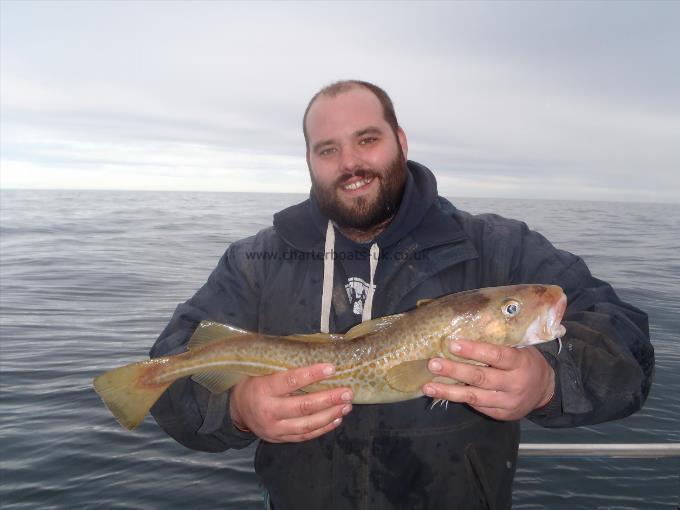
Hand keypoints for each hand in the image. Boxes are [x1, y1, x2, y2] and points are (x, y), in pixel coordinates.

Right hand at [229, 363, 352, 442]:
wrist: (236, 410)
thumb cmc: (252, 382)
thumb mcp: (260, 370)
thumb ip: (282, 365)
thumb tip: (313, 350)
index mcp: (262, 389)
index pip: (290, 381)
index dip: (312, 374)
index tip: (332, 368)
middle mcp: (268, 411)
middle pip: (303, 406)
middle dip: (328, 399)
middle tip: (347, 392)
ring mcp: (274, 429)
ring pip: (307, 425)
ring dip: (330, 415)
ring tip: (346, 406)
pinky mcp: (279, 438)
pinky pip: (304, 436)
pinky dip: (322, 429)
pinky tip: (336, 419)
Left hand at [422, 340, 554, 420]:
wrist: (545, 390)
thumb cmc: (525, 361)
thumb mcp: (520, 348)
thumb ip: (499, 342)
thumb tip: (465, 328)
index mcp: (520, 362)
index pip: (496, 355)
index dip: (474, 351)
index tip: (452, 344)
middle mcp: (515, 384)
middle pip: (481, 378)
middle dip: (454, 371)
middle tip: (433, 364)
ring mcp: (508, 402)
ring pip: (475, 397)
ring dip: (448, 392)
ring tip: (428, 386)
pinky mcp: (501, 414)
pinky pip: (477, 406)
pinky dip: (458, 399)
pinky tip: (441, 394)